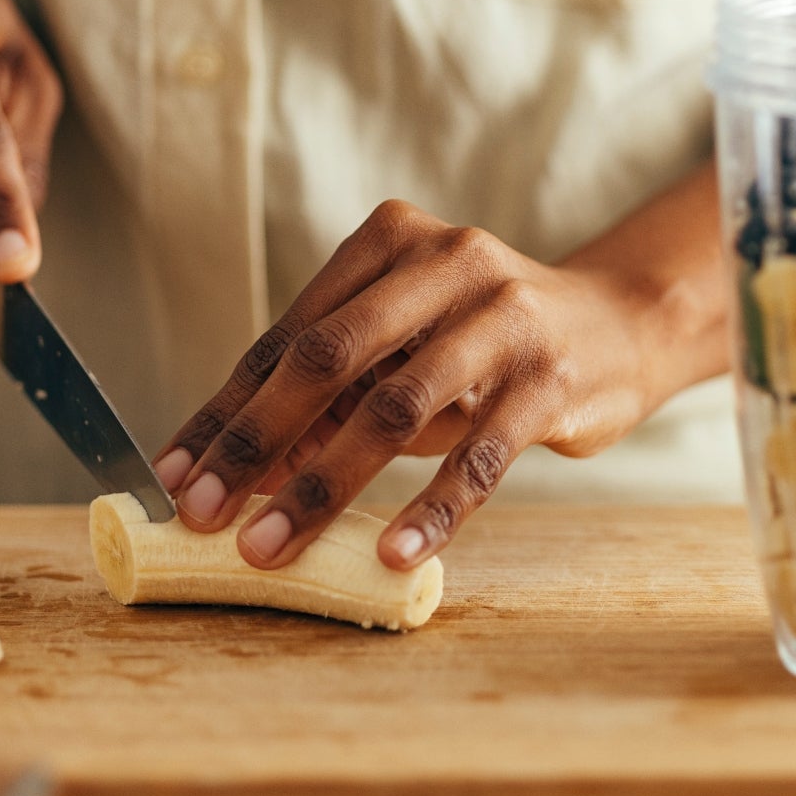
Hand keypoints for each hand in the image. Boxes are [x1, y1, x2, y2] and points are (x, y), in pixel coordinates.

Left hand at [150, 199, 712, 572]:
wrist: (619, 326)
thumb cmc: (484, 342)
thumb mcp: (405, 346)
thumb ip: (332, 394)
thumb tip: (237, 473)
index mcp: (389, 242)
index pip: (289, 336)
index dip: (227, 410)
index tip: (176, 474)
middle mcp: (445, 263)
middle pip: (328, 360)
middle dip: (256, 444)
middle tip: (205, 514)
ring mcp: (504, 318)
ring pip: (395, 409)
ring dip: (324, 486)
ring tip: (273, 547)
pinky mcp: (553, 379)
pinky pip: (480, 455)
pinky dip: (433, 510)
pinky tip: (393, 553)